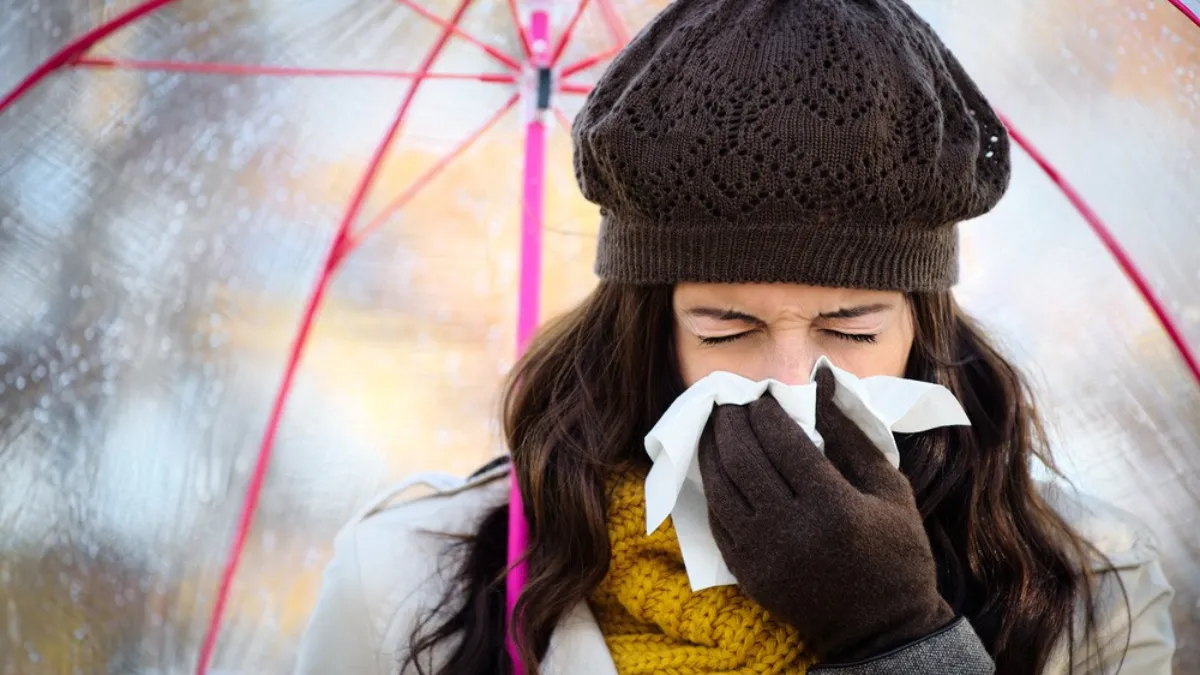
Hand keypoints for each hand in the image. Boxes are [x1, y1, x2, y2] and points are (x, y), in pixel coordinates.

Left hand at [698, 366, 953, 662]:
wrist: (881, 628)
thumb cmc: (896, 551)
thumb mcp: (889, 488)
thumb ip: (850, 433)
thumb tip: (820, 379)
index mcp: (833, 506)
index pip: (783, 442)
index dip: (765, 411)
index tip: (762, 394)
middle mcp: (792, 530)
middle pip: (743, 460)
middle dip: (731, 422)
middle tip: (729, 402)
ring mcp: (764, 554)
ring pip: (720, 488)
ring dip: (712, 450)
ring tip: (716, 426)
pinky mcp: (747, 573)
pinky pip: (716, 520)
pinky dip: (712, 488)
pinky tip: (716, 467)